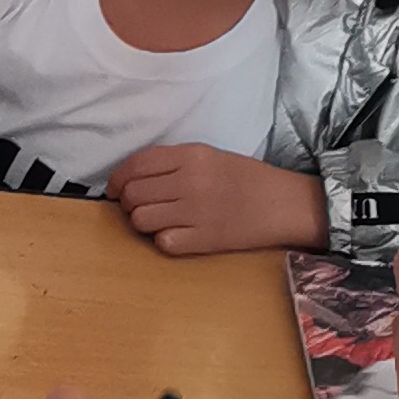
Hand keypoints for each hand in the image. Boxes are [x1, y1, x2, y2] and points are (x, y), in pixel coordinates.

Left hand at [110, 145, 326, 257]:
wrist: (283, 204)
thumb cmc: (245, 179)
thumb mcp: (209, 156)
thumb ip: (172, 163)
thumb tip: (130, 178)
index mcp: (191, 156)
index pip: (135, 165)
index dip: (117, 179)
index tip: (114, 189)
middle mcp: (190, 181)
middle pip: (132, 194)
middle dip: (127, 202)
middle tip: (139, 206)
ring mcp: (196, 212)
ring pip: (140, 219)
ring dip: (143, 222)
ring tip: (159, 220)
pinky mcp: (203, 240)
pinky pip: (162, 242)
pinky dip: (164, 240)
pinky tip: (177, 234)